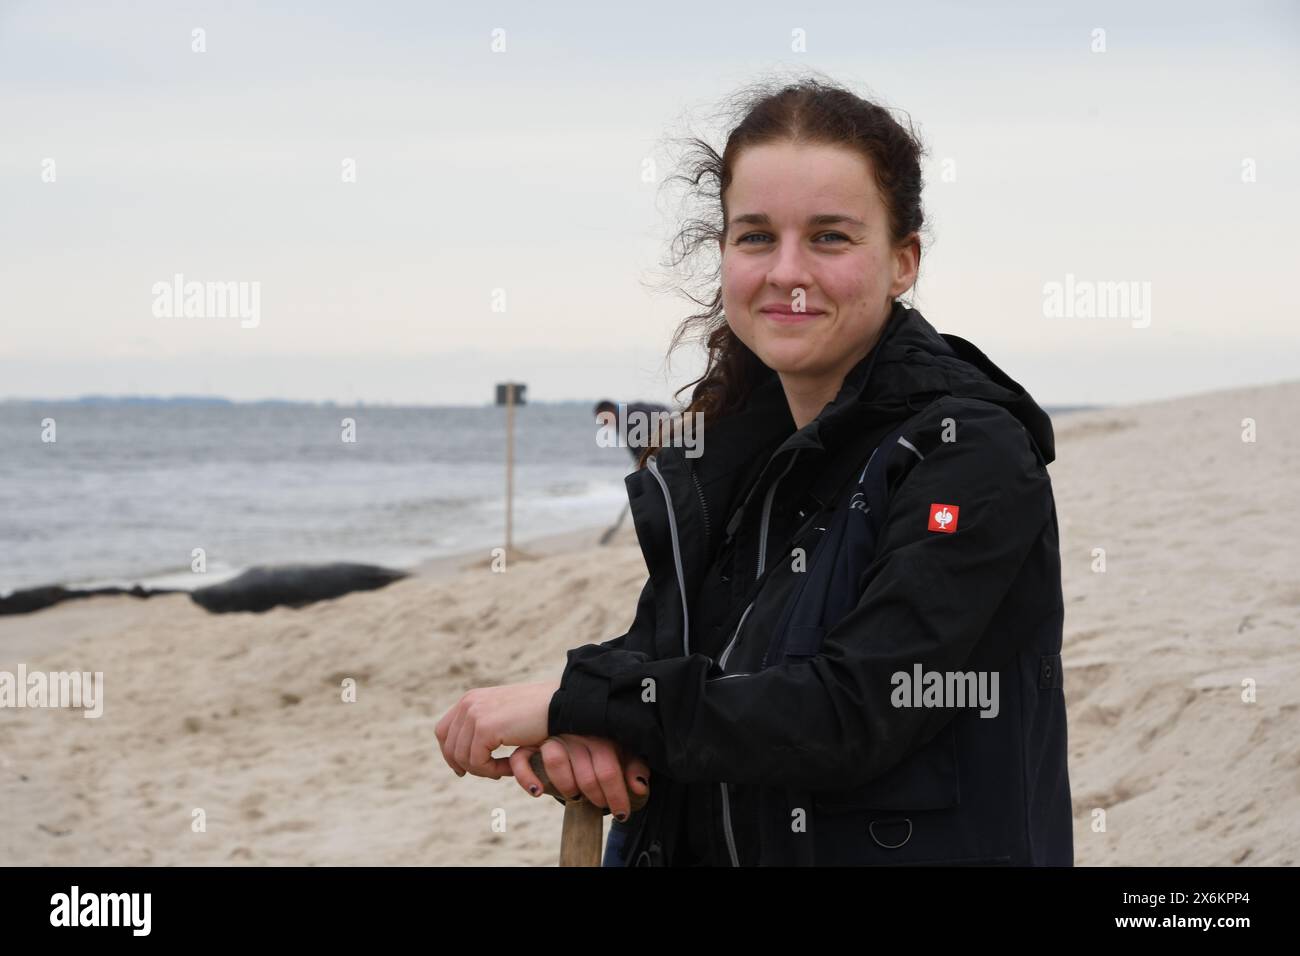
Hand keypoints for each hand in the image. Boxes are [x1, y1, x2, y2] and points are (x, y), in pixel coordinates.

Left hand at [434, 679, 559, 778]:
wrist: (562, 705)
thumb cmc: (540, 714)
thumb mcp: (505, 717)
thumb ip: (484, 728)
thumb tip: (464, 757)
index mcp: (471, 699)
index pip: (443, 732)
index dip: (450, 754)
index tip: (465, 770)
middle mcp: (468, 703)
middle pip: (450, 748)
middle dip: (470, 766)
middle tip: (494, 772)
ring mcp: (475, 714)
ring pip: (463, 759)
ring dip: (484, 770)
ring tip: (506, 769)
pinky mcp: (485, 728)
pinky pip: (477, 763)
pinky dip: (492, 771)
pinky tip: (509, 768)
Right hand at [510, 734, 649, 821]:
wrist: (575, 723)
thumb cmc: (603, 747)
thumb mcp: (623, 753)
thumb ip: (634, 767)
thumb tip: (640, 786)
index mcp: (601, 733)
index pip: (609, 769)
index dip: (617, 796)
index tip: (623, 814)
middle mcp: (576, 732)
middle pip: (585, 772)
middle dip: (595, 796)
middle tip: (600, 806)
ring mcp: (551, 736)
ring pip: (555, 760)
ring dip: (566, 786)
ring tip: (574, 797)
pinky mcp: (528, 744)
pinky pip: (521, 759)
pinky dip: (526, 777)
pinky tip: (537, 793)